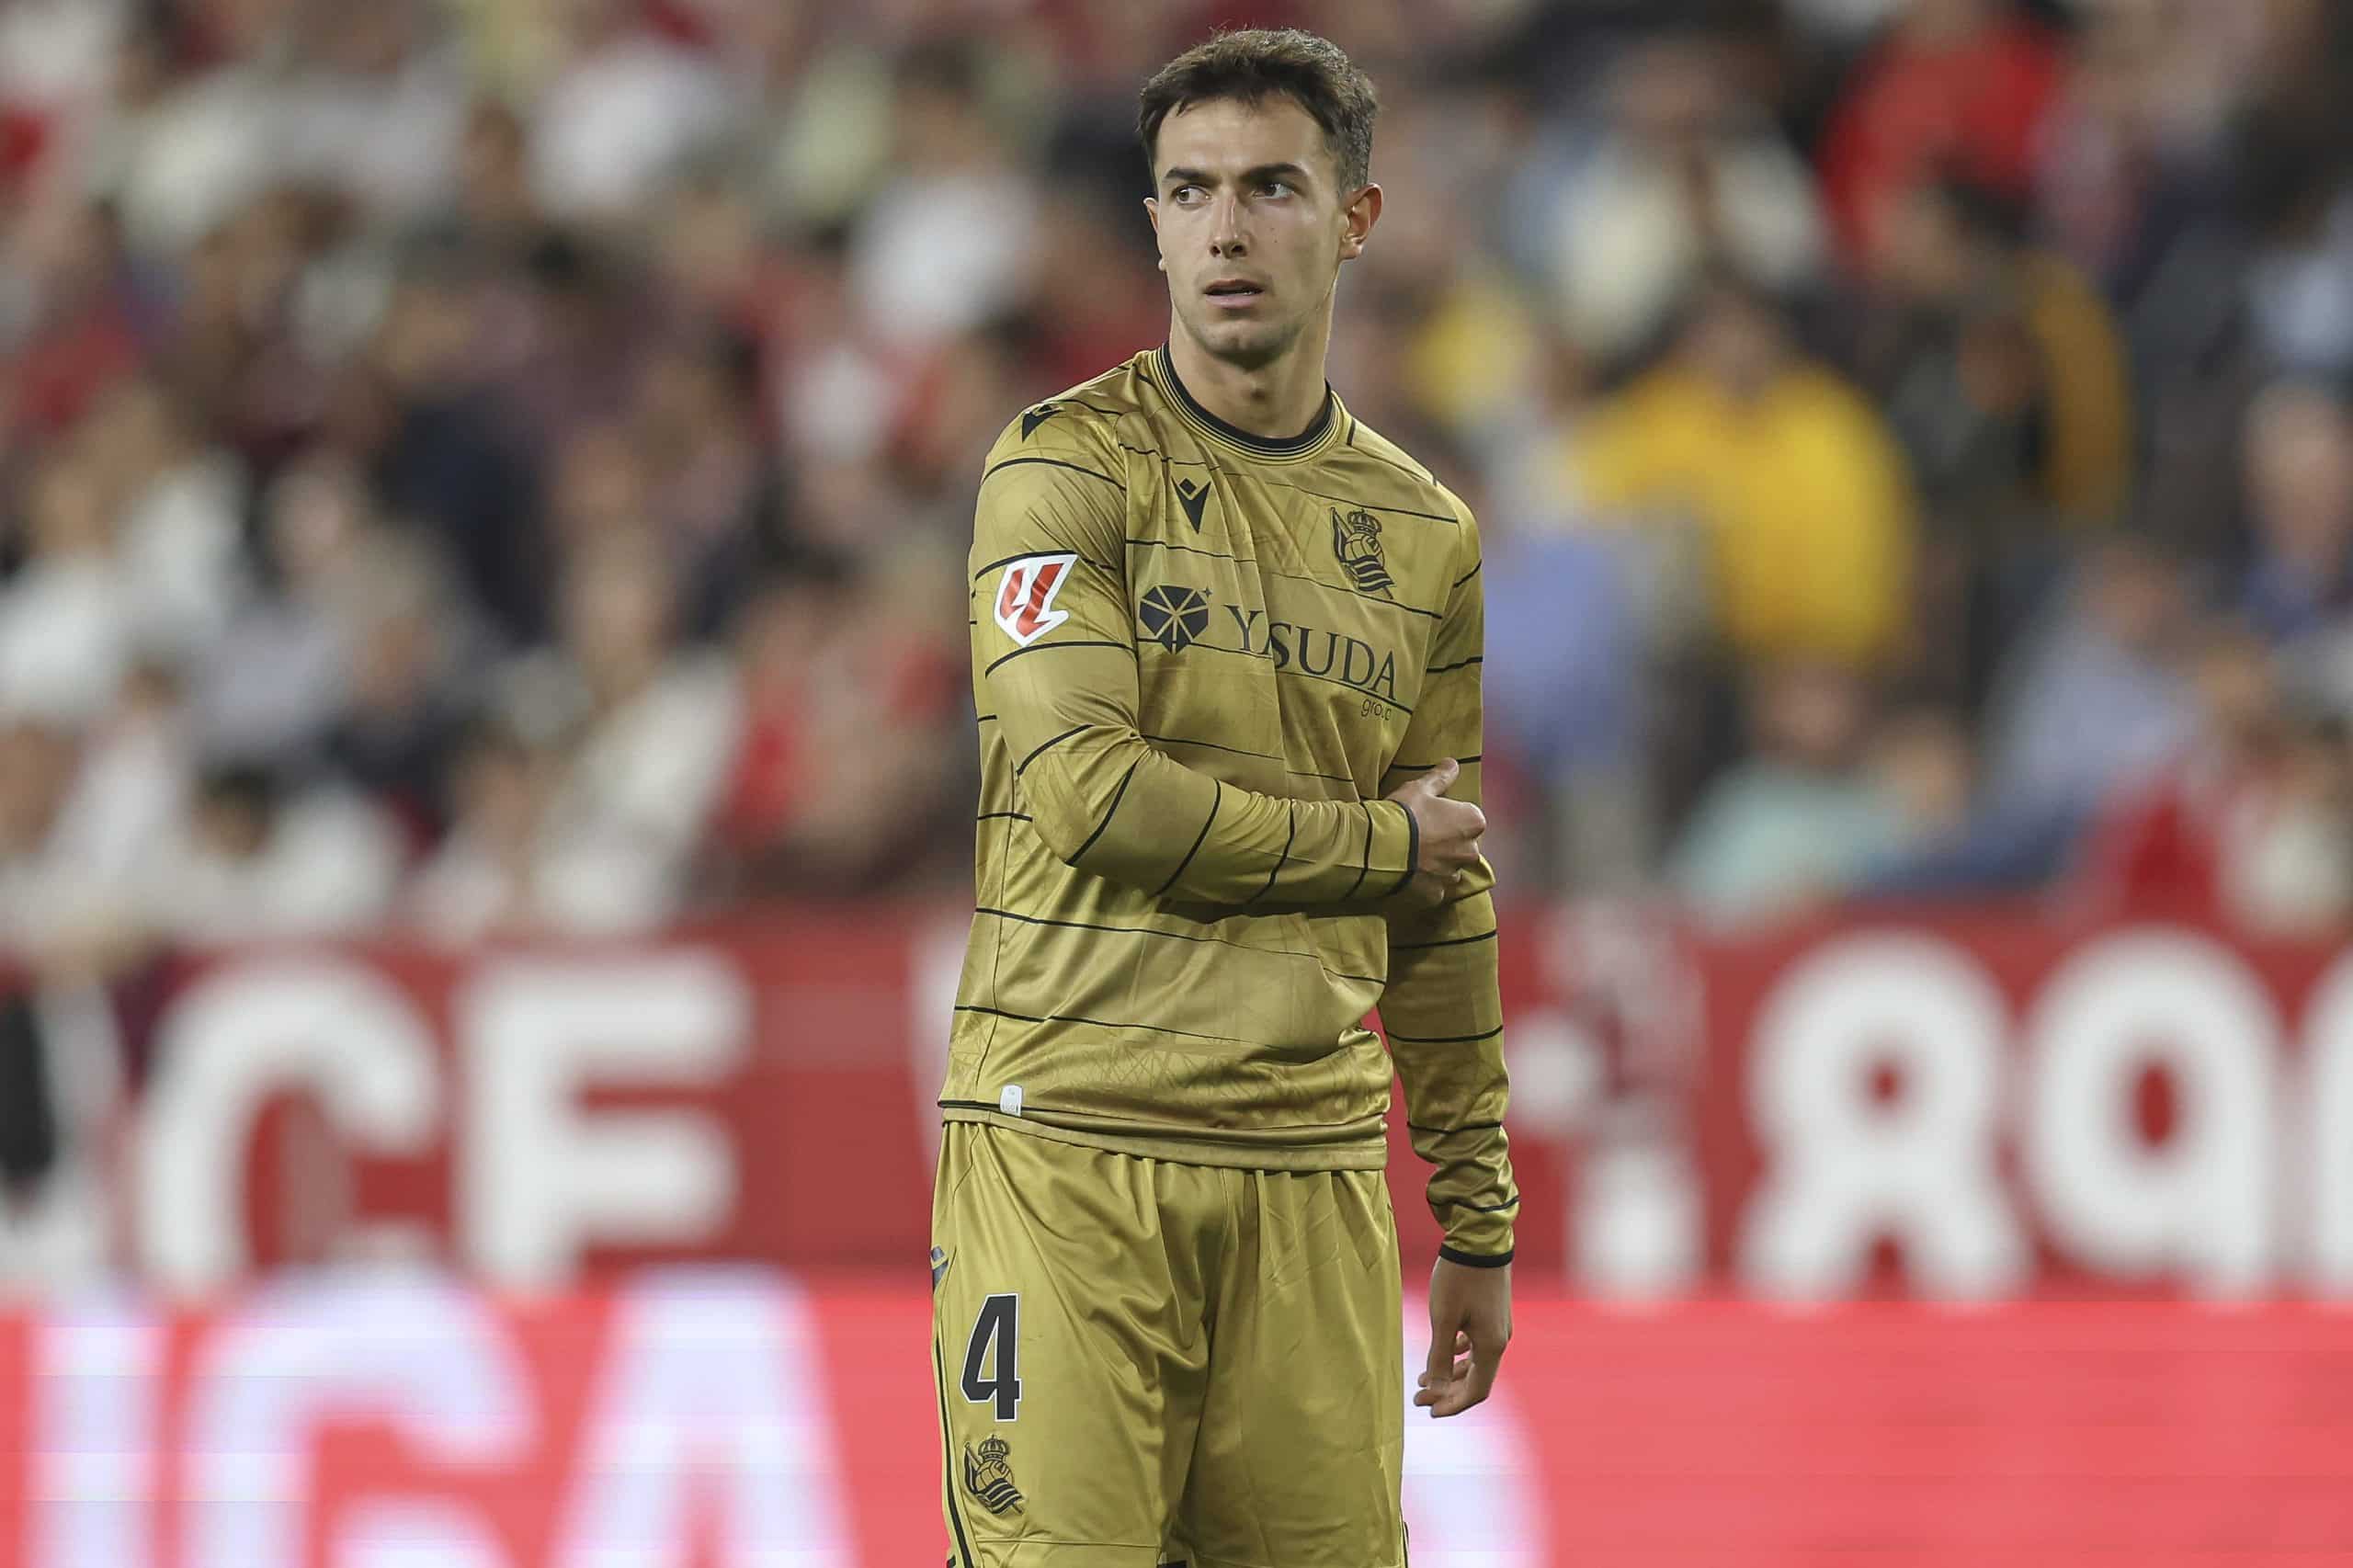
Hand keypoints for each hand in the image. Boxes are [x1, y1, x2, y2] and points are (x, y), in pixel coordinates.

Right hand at [1384, 758, 1484, 907]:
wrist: (1379, 847)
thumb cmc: (1404, 813)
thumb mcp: (1420, 789)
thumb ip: (1441, 777)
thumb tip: (1453, 763)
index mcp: (1472, 822)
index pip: (1470, 818)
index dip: (1450, 816)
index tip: (1431, 815)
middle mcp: (1470, 851)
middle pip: (1463, 845)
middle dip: (1447, 842)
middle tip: (1421, 835)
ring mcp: (1453, 875)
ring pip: (1450, 868)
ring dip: (1437, 864)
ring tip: (1412, 855)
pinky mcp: (1436, 894)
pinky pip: (1434, 888)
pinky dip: (1424, 883)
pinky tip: (1408, 872)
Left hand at [1415, 1255, 1510, 1417]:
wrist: (1479, 1239)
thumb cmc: (1459, 1278)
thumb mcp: (1443, 1318)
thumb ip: (1439, 1357)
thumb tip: (1435, 1390)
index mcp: (1491, 1346)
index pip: (1476, 1391)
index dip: (1453, 1405)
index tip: (1429, 1410)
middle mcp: (1500, 1341)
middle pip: (1476, 1379)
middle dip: (1447, 1391)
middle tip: (1419, 1396)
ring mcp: (1498, 1327)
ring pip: (1475, 1362)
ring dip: (1451, 1373)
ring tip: (1423, 1378)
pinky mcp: (1492, 1314)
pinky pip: (1477, 1345)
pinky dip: (1459, 1354)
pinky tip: (1443, 1350)